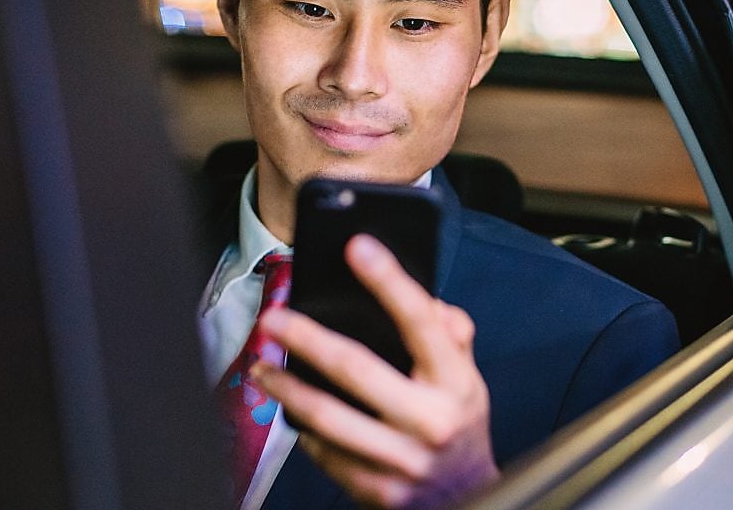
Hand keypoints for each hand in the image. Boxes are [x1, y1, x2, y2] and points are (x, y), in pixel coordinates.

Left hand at [252, 234, 498, 508]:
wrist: (467, 500)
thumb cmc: (459, 427)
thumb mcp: (470, 379)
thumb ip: (453, 336)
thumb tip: (429, 302)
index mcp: (456, 383)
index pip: (421, 322)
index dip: (389, 281)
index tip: (358, 247)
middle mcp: (430, 421)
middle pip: (358, 369)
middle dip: (308, 338)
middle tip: (273, 318)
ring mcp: (402, 461)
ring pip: (329, 417)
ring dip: (288, 388)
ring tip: (262, 368)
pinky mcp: (377, 490)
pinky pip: (326, 454)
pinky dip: (303, 429)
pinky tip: (290, 410)